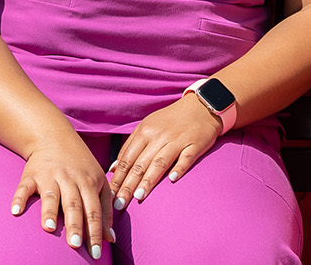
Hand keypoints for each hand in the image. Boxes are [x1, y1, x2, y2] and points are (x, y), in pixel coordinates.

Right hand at [11, 131, 113, 257]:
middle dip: (75, 225)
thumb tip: (110, 239)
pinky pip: (24, 188)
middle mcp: (71, 179)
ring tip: (49, 229)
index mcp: (90, 182)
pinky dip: (19, 198)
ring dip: (49, 212)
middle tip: (75, 245)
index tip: (96, 253)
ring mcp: (50, 177)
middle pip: (74, 204)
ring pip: (51, 196)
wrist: (55, 138)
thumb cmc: (80, 166)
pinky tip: (15, 211)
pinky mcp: (31, 175)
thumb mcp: (98, 182)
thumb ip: (104, 209)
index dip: (96, 232)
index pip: (94, 210)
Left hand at [107, 95, 222, 207]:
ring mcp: (178, 140)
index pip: (127, 159)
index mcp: (145, 131)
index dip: (118, 178)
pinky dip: (179, 168)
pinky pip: (186, 157)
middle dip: (128, 186)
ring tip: (138, 197)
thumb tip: (114, 168)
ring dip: (148, 180)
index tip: (110, 196)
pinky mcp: (195, 143)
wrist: (201, 106)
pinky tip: (172, 179)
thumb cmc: (171, 120)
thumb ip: (131, 146)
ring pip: (160, 162)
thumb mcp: (148, 126)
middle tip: (119, 204)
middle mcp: (159, 136)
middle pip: (140, 164)